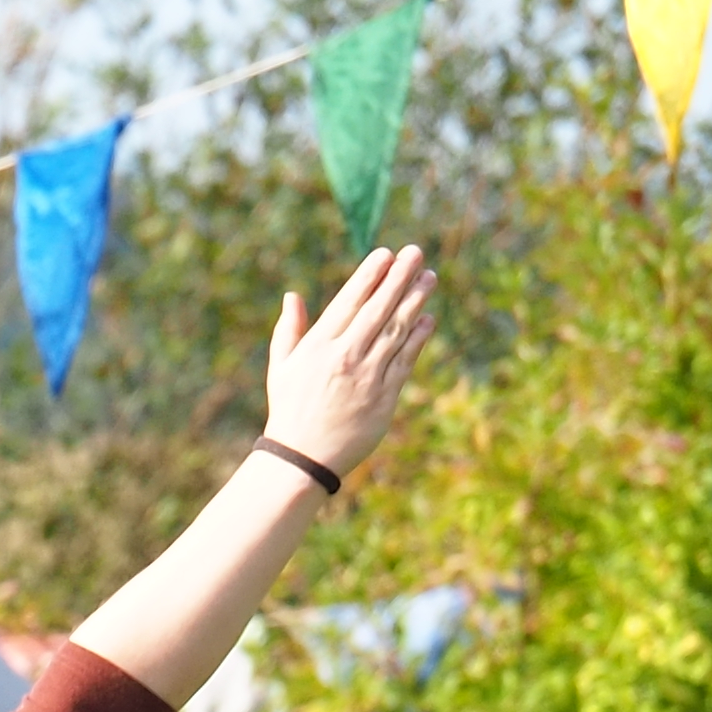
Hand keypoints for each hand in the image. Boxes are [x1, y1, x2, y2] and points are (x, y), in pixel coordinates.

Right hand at [262, 246, 436, 478]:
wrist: (303, 459)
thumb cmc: (290, 410)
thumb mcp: (281, 368)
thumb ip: (289, 330)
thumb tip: (293, 296)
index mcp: (318, 347)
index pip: (348, 302)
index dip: (369, 276)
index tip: (385, 254)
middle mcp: (344, 357)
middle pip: (378, 309)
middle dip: (399, 278)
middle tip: (416, 252)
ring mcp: (367, 376)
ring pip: (396, 330)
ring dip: (416, 301)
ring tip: (429, 277)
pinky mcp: (385, 396)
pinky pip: (406, 359)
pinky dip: (419, 337)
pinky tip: (428, 318)